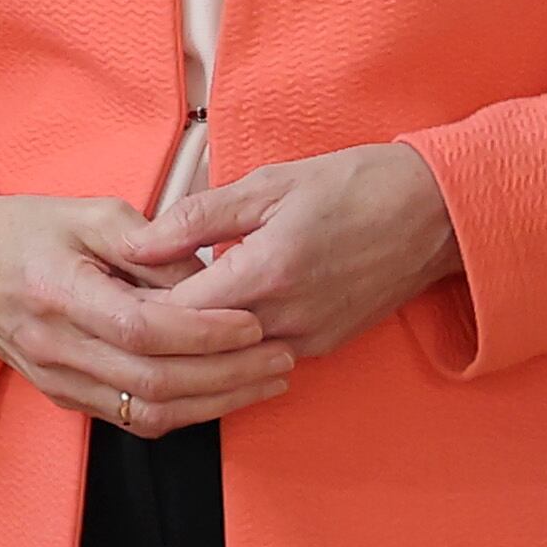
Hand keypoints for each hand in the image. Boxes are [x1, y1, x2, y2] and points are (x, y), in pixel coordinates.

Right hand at [0, 192, 294, 434]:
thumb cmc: (22, 231)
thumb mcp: (87, 214)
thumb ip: (150, 244)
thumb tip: (209, 278)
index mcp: (57, 291)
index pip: (140, 328)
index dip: (204, 332)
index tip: (253, 322)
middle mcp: (55, 346)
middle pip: (154, 380)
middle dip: (228, 374)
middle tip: (280, 357)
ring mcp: (58, 379)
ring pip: (150, 411)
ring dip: (217, 401)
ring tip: (266, 379)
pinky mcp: (65, 396)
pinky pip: (134, 418)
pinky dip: (186, 411)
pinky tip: (223, 393)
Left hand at [128, 142, 460, 359]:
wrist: (437, 216)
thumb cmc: (354, 186)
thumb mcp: (268, 185)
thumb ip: (197, 218)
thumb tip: (136, 243)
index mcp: (267, 273)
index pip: (176, 313)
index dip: (135, 305)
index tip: (109, 290)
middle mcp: (287, 318)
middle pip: (196, 346)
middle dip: (153, 331)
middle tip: (118, 308)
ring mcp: (308, 340)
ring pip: (227, 361)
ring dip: (189, 345)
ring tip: (154, 316)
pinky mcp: (323, 347)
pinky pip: (259, 359)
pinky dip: (226, 348)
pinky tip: (204, 323)